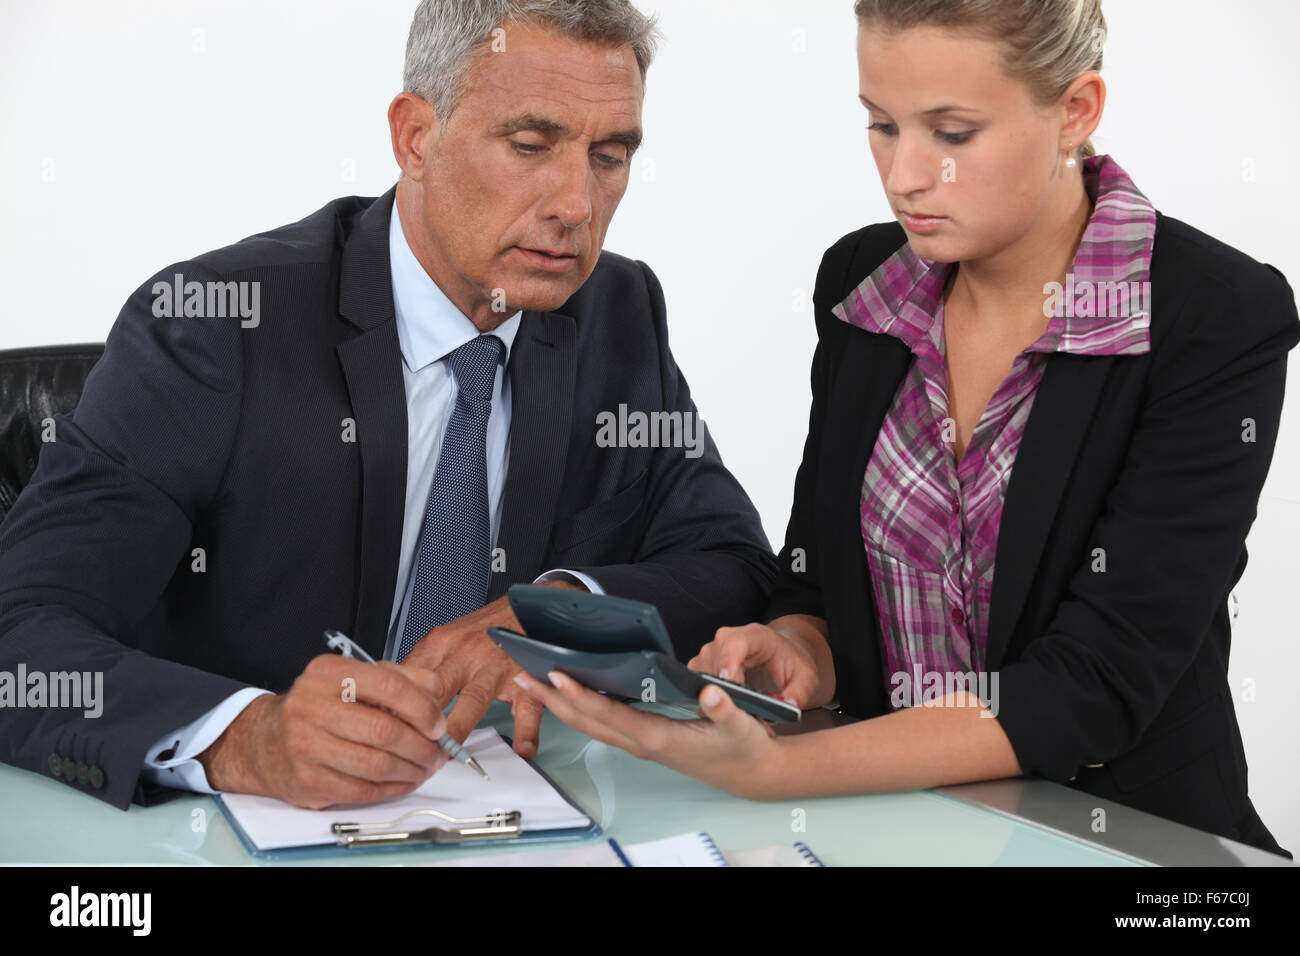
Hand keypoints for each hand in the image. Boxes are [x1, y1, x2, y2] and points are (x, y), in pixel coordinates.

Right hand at [198, 656, 447, 807]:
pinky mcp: (306, 781)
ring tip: (425, 768)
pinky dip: (392, 788)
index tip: (438, 724)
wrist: (263, 741)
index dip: (423, 708)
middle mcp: (311, 706)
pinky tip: (403, 781)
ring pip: (376, 765)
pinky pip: (362, 790)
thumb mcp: (353, 677)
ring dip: (412, 770)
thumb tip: (437, 692)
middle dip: (422, 746)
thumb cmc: (317, 707)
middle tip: (439, 752)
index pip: (389, 686)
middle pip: (385, 731)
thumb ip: (399, 677)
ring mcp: (305, 746)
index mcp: (327, 673)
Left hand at [398, 580, 583, 758]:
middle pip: (435, 689)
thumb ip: (420, 666)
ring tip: (449, 755)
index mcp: (441, 644)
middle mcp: (466, 653)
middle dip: (420, 722)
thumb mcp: (445, 639)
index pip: (408, 677)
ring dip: (459, 729)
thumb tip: (388, 695)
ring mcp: (496, 665)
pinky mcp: (525, 676)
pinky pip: (526, 706)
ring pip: (474, 699)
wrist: (528, 609)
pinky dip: (526, 730)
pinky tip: (522, 747)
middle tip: (408, 749)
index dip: (393, 706)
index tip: (383, 728)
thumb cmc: (484, 630)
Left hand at [514, 670, 784, 799]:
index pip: (610, 714)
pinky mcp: (643, 739)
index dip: (581, 696)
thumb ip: (723, 708)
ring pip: (589, 723)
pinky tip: (570, 692)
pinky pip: (602, 723)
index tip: (557, 677)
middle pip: (587, 721)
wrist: (749, 773)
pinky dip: (580, 707)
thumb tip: (709, 691)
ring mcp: (640, 742)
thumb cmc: (743, 747)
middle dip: (551, 700)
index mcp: (659, 737)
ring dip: (559, 704)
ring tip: (533, 681)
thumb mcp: (741, 725)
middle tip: (522, 675)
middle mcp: (642, 741)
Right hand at [689, 621, 829, 708]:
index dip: (728, 660)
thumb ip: (800, 691)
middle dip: (724, 691)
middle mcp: (727, 639)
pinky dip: (708, 700)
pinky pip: (697, 683)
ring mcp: (712, 651)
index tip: (727, 681)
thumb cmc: (791, 663)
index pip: (736, 643)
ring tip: (736, 716)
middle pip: (714, 661)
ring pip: (702, 674)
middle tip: (741, 716)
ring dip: (716, 697)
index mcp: (755, 635)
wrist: (781, 654)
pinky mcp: (702, 664)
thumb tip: (789, 704)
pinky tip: (724, 712)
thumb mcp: (806, 677)